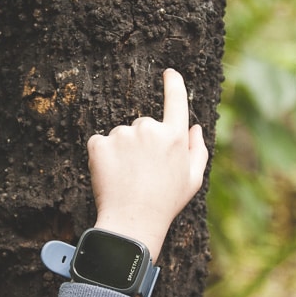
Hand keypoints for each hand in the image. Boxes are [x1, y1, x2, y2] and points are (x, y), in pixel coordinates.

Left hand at [87, 68, 208, 262]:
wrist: (132, 222)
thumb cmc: (165, 203)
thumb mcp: (193, 180)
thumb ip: (197, 150)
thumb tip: (194, 127)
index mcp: (174, 136)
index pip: (176, 101)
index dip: (174, 84)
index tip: (170, 74)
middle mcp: (149, 129)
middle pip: (144, 124)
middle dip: (143, 142)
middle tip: (144, 171)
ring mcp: (122, 135)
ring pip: (122, 136)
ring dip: (123, 151)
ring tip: (128, 178)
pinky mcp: (99, 144)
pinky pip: (101, 144)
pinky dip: (103, 157)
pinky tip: (111, 176)